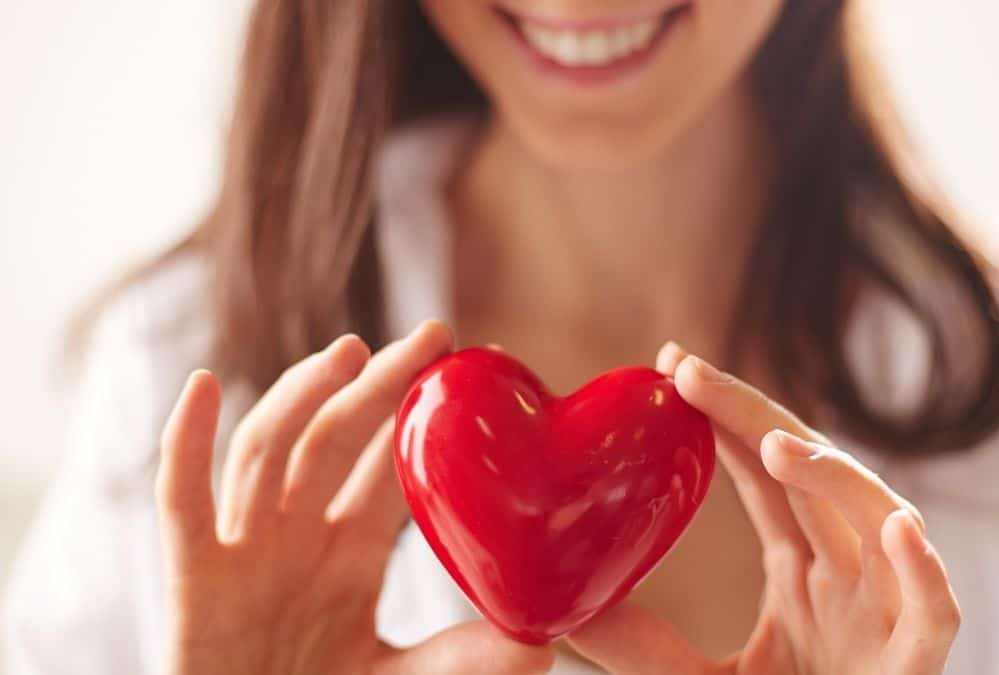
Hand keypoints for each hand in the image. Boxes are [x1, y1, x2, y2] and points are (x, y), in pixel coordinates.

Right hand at [156, 321, 552, 674]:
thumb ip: (461, 659)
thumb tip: (542, 646)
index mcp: (350, 554)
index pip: (388, 466)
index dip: (419, 417)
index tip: (466, 366)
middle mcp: (297, 538)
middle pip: (334, 440)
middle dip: (377, 385)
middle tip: (430, 335)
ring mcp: (244, 551)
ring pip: (268, 451)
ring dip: (302, 395)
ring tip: (351, 351)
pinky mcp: (193, 577)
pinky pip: (182, 501)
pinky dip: (184, 442)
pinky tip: (200, 385)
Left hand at [566, 343, 960, 674]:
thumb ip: (635, 646)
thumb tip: (555, 606)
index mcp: (801, 572)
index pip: (763, 476)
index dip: (725, 418)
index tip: (671, 367)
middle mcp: (846, 579)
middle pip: (808, 477)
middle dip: (754, 416)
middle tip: (688, 372)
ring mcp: (884, 618)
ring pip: (880, 524)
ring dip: (835, 477)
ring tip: (772, 445)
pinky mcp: (912, 666)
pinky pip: (934, 614)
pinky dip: (925, 571)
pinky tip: (900, 528)